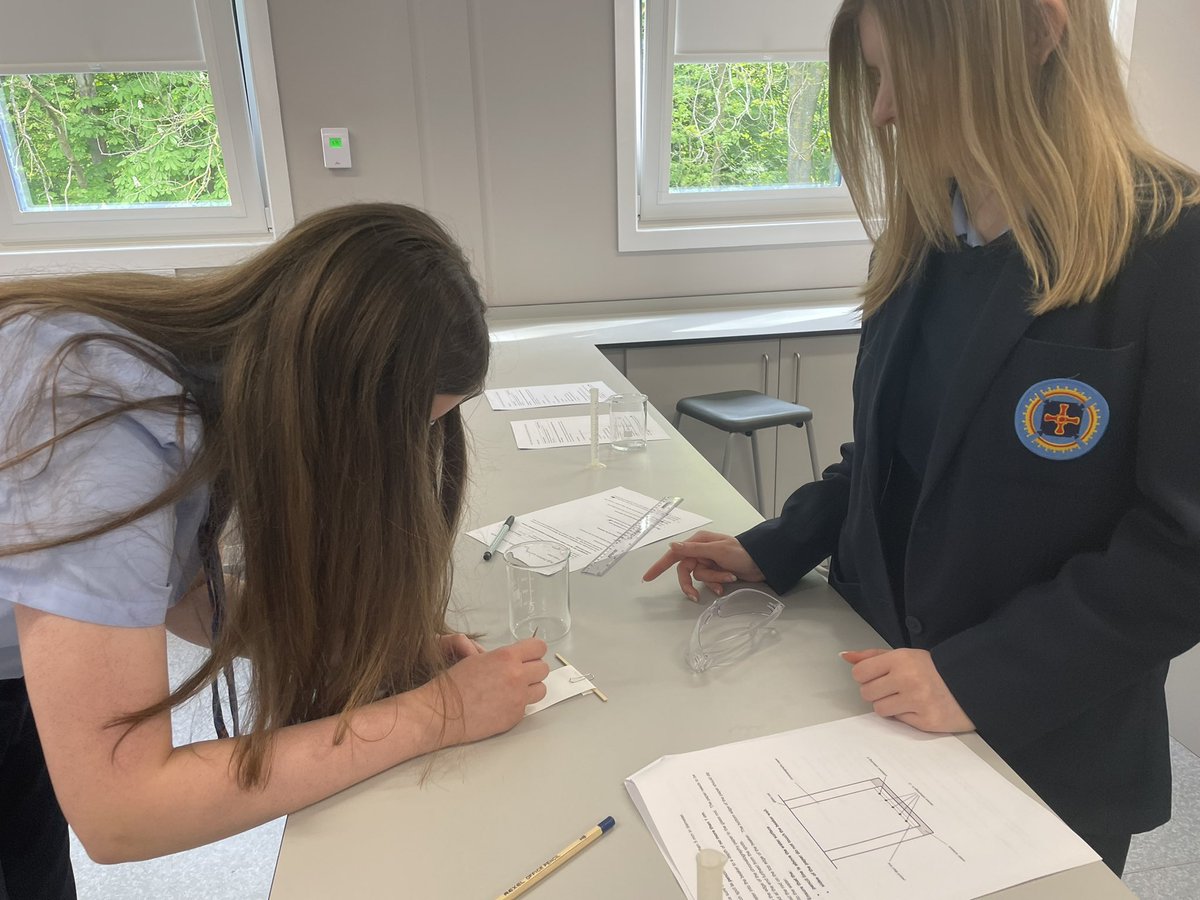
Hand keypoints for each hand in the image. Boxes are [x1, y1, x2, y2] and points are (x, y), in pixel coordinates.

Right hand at [434, 638, 548, 745]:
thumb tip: (513, 658)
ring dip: (531, 688)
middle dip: (534, 670)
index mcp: (506, 657)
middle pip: (544, 668)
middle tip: (520, 673)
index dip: (534, 651)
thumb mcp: (476, 659)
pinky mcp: (516, 716)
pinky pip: (527, 707)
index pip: (539, 647)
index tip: (529, 655)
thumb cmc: (454, 684)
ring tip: (515, 690)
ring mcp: (518, 698)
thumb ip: (500, 657)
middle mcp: (517, 676)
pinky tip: (503, 704)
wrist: (444, 713)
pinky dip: (519, 705)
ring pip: (541, 689)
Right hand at [642, 530, 765, 601]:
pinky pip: (709, 581)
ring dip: (713, 579)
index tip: (647, 577)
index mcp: (698, 541)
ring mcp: (709, 561)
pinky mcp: (717, 571)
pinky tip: (727, 581)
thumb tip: (671, 546)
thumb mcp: (716, 550)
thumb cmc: (741, 553)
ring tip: (727, 577)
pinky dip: (717, 582)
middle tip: (694, 597)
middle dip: (691, 583)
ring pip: (699, 577)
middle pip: (685, 571)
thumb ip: (692, 550)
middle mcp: (701, 551)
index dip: (659, 566)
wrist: (763, 562)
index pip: (674, 554)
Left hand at [842, 648, 974, 733]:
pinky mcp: (926, 721)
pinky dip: (905, 715)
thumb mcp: (904, 655)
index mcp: (900, 659)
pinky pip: (898, 721)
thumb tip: (845, 656)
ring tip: (906, 698)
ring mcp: (917, 702)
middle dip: (876, 691)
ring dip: (888, 705)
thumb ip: (873, 656)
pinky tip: (918, 707)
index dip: (865, 676)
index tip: (876, 676)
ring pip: (879, 709)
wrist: (970, 685)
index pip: (860, 672)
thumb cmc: (932, 669)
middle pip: (867, 693)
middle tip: (894, 687)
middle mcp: (908, 679)